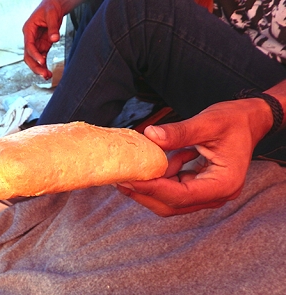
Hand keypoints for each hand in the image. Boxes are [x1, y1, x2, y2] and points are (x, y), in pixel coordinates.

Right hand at [23, 0, 64, 79]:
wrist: (54, 6)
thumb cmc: (50, 8)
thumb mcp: (52, 16)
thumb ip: (53, 28)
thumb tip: (54, 39)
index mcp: (28, 30)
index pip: (29, 45)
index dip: (35, 54)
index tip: (42, 61)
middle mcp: (30, 38)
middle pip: (28, 56)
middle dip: (35, 66)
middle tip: (44, 74)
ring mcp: (36, 43)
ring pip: (33, 60)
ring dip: (39, 69)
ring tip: (48, 76)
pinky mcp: (43, 46)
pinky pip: (41, 59)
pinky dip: (44, 66)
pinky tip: (48, 73)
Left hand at [117, 98, 272, 215]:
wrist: (250, 121)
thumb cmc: (234, 121)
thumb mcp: (208, 122)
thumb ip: (179, 132)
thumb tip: (150, 136)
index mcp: (223, 184)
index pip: (181, 195)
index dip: (153, 189)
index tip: (129, 178)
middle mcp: (216, 195)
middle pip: (172, 205)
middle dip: (145, 193)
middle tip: (120, 179)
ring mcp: (207, 193)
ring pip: (170, 199)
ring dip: (151, 184)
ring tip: (137, 165)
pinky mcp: (199, 186)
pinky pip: (174, 188)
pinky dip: (163, 175)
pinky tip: (162, 157)